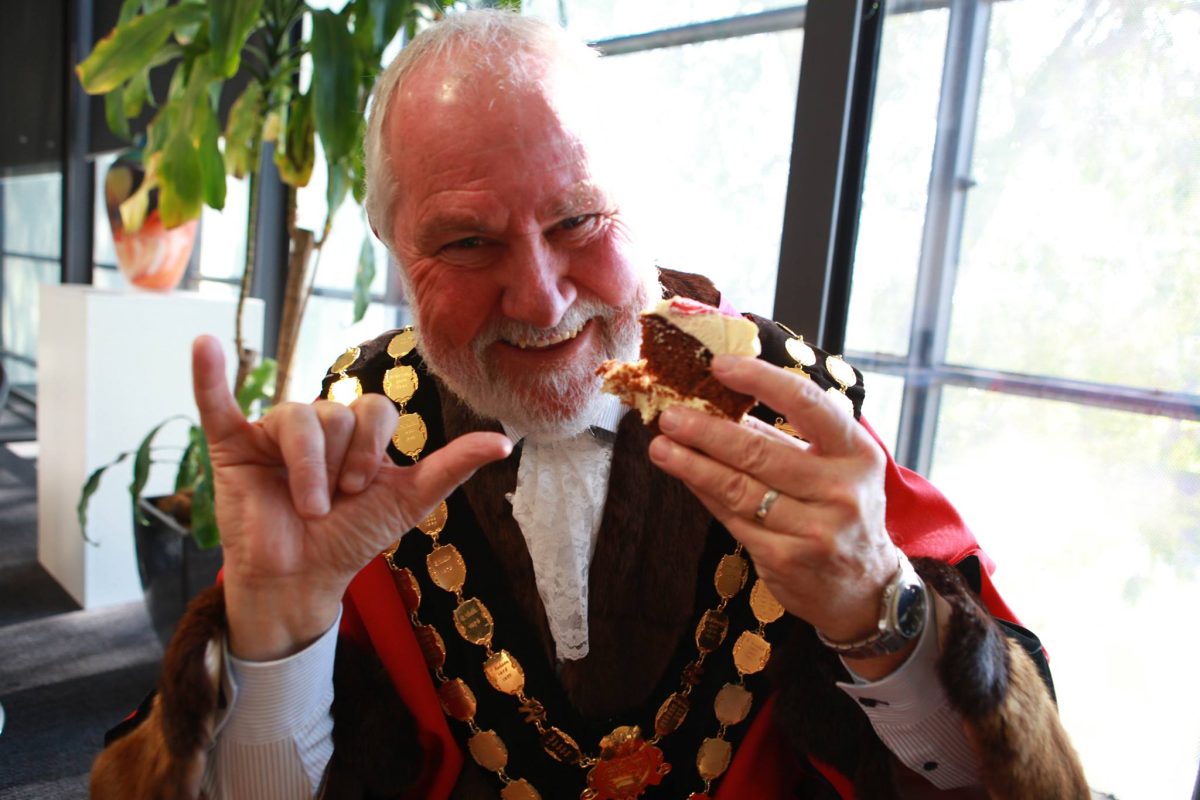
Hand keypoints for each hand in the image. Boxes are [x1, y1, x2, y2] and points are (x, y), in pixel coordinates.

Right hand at [192, 335, 511, 659]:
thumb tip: (506, 441)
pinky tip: (202, 345)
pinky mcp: (231, 445)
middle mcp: (315, 423)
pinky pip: (216, 402)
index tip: (365, 488)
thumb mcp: (408, 500)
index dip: (372, 448)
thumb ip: (451, 466)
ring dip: (309, 468)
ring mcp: (271, 431)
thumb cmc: (352, 538)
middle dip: (341, 464)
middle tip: (332, 503)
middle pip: (336, 413)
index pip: (373, 407)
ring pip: (297, 418)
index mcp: (354, 429)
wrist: (303, 579)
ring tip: (308, 506)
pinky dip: (208, 375)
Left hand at [648, 355, 906, 674]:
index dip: (761, 381)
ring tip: (661, 446)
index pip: (806, 403)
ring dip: (694, 465)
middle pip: (761, 452)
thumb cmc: (840, 512)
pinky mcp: (788, 560)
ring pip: (740, 489)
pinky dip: (706, 495)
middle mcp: (841, 490)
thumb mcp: (832, 468)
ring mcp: (816, 529)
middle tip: (671, 415)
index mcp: (856, 453)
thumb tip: (720, 403)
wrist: (865, 589)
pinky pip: (735, 520)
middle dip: (708, 431)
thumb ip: (783, 438)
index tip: (720, 366)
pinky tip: (685, 478)